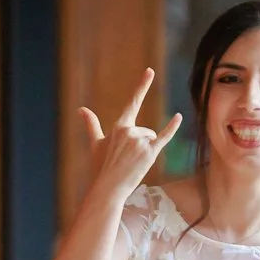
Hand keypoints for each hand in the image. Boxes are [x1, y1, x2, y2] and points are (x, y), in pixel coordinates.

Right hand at [80, 68, 181, 197]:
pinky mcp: (150, 154)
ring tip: (133, 163)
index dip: (142, 86)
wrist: (108, 188)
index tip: (150, 71)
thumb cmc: (101, 167)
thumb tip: (81, 109)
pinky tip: (178, 116)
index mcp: (119, 126)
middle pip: (145, 131)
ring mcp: (141, 142)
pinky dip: (172, 127)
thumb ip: (91, 124)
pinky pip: (164, 138)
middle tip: (127, 160)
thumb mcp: (96, 143)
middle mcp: (131, 131)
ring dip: (146, 151)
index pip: (133, 102)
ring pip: (151, 139)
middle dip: (140, 145)